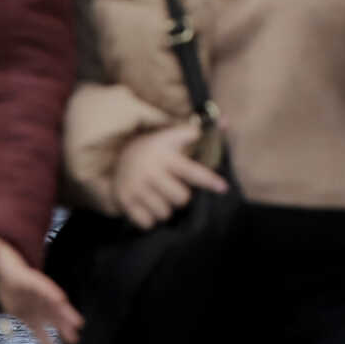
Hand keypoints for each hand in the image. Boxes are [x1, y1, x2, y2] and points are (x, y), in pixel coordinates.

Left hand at [0, 234, 83, 343]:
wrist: (1, 270)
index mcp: (28, 279)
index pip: (41, 284)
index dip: (50, 291)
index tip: (61, 299)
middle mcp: (35, 294)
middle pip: (53, 304)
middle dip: (65, 314)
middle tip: (78, 324)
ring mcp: (33, 305)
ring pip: (50, 320)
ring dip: (62, 330)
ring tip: (73, 342)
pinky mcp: (27, 316)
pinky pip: (38, 331)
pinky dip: (45, 343)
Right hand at [111, 119, 228, 229]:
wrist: (118, 158)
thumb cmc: (154, 149)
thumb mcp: (172, 137)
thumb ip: (197, 132)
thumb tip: (226, 121)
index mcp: (165, 156)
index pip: (191, 171)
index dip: (209, 180)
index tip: (223, 187)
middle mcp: (150, 171)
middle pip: (181, 198)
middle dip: (181, 196)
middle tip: (172, 187)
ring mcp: (135, 186)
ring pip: (165, 213)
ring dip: (165, 208)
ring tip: (159, 195)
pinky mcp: (124, 201)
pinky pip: (147, 222)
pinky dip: (150, 218)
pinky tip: (146, 204)